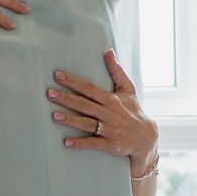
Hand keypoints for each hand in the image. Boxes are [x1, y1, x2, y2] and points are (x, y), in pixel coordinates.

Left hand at [48, 50, 158, 168]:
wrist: (146, 137)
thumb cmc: (134, 110)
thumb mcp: (128, 89)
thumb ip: (117, 70)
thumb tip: (109, 51)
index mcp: (112, 100)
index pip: (90, 89)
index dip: (74, 82)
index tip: (58, 75)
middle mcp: (110, 114)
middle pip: (85, 105)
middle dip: (67, 99)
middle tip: (50, 93)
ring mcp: (110, 130)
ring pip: (87, 124)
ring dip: (71, 120)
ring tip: (54, 116)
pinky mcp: (110, 145)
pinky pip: (93, 143)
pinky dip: (80, 143)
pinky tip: (66, 142)